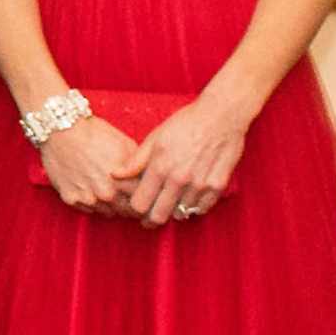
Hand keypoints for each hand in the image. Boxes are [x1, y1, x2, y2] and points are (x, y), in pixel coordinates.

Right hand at [38, 117, 138, 216]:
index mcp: (123, 181)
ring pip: (107, 212)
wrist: (61, 130)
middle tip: (129, 197)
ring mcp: (87, 199)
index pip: (142, 202)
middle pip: (125, 211)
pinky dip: (92, 202)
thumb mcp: (125, 144)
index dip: (145, 198)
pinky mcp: (70, 199)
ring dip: (111, 205)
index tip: (144, 196)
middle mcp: (106, 195)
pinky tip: (92, 188)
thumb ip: (138, 166)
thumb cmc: (95, 133)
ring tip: (109, 190)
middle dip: (129, 206)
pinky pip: (88, 209)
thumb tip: (148, 179)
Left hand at [115, 96, 245, 229]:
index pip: (139, 205)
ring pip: (180, 215)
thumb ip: (136, 161)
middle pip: (158, 217)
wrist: (221, 115)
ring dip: (174, 211)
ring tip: (172, 201)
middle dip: (151, 219)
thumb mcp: (155, 138)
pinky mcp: (217, 186)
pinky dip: (194, 207)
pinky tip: (190, 197)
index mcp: (160, 167)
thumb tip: (115, 175)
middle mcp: (179, 179)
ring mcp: (199, 185)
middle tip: (151, 216)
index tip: (139, 207)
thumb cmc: (186, 123)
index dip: (136, 209)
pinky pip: (201, 209)